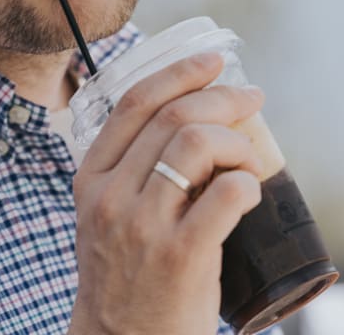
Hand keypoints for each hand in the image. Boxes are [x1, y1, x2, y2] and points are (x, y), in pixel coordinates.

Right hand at [67, 52, 264, 334]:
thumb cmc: (127, 282)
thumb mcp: (107, 220)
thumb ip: (133, 175)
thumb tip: (195, 124)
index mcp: (91, 180)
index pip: (134, 102)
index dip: (179, 71)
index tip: (214, 61)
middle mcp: (111, 197)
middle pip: (174, 116)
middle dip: (224, 98)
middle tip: (252, 100)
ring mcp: (144, 227)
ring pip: (198, 144)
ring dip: (237, 142)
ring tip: (249, 162)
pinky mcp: (181, 256)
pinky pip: (227, 194)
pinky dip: (249, 183)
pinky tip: (251, 193)